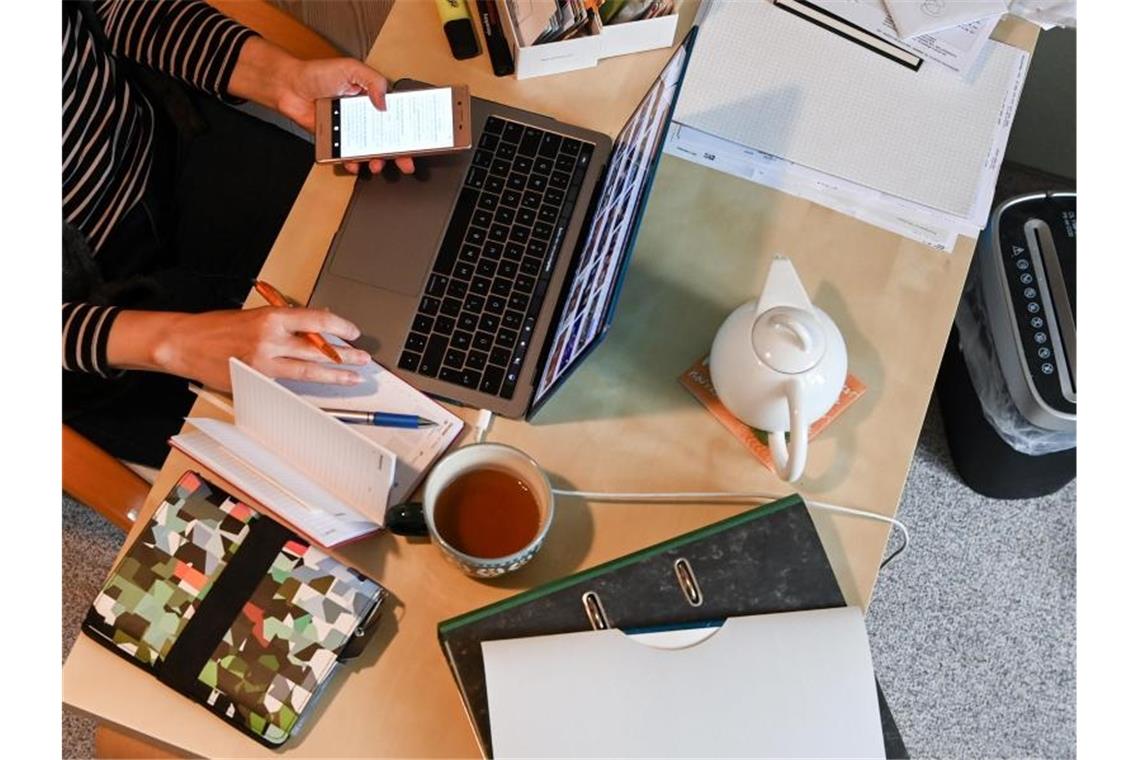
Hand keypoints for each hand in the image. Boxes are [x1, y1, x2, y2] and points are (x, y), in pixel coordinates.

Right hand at [108, 308, 372, 390]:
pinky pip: (288, 383)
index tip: (353, 332)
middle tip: (362, 358)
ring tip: (352, 376)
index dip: (340, 328)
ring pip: (308, 371)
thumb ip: (284, 323)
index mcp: (272, 317)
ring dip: (334, 374)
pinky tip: (321, 386)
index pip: (317, 321)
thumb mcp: (255, 315)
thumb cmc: (218, 327)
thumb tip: (314, 330)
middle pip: (318, 349)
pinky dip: (306, 384)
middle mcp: (271, 340)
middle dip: (345, 355)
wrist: (185, 342)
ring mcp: (265, 363)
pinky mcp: (257, 381)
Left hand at [229, 38, 414, 175]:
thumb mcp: (351, 68)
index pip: (395, 116)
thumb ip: (373, 81)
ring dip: (377, 160)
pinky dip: (352, 163)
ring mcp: (351, 130)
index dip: (407, 129)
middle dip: (399, 153)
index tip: (417, 140)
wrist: (290, 87)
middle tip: (406, 163)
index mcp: (372, 99)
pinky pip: (348, 156)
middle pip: (387, 139)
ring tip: (377, 164)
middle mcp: (363, 116)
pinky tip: (354, 164)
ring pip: (370, 151)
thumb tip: (385, 102)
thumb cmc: (317, 74)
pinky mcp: (336, 141)